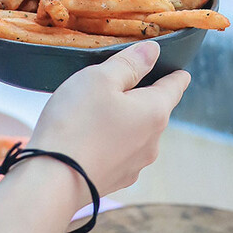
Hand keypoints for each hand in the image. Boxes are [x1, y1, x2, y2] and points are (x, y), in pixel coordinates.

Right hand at [29, 39, 190, 204]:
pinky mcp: (115, 180)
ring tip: (100, 108)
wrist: (51, 181)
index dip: (175, 75)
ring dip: (125, 118)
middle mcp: (152, 142)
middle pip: (154, 110)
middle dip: (142, 95)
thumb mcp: (100, 78)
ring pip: (137, 131)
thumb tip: (154, 51)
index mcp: (154, 112)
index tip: (181, 71)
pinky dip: (112, 138)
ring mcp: (134, 164)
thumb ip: (130, 62)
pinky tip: (91, 134)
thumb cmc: (76, 122)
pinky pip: (120, 150)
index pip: (174, 87)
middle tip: (123, 81)